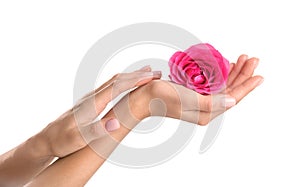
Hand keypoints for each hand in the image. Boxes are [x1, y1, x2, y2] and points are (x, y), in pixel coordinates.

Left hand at [38, 67, 160, 156]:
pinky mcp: (91, 101)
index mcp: (93, 103)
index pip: (117, 87)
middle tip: (157, 73)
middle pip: (118, 80)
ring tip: (147, 73)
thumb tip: (116, 121)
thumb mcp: (79, 139)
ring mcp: (92, 97)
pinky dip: (124, 81)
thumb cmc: (63, 140)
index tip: (151, 76)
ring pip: (114, 81)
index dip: (135, 80)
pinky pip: (111, 86)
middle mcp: (93, 96)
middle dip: (138, 75)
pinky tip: (128, 84)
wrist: (48, 138)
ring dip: (132, 76)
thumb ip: (98, 129)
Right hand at [123, 55, 262, 125]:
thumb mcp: (188, 100)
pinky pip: (212, 84)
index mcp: (207, 113)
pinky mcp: (193, 94)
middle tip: (252, 60)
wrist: (144, 98)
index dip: (246, 86)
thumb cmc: (163, 98)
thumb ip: (211, 103)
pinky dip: (220, 74)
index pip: (232, 98)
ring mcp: (200, 101)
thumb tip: (233, 102)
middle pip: (230, 91)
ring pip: (222, 86)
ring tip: (242, 60)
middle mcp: (206, 108)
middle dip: (242, 75)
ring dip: (233, 73)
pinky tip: (224, 66)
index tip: (258, 74)